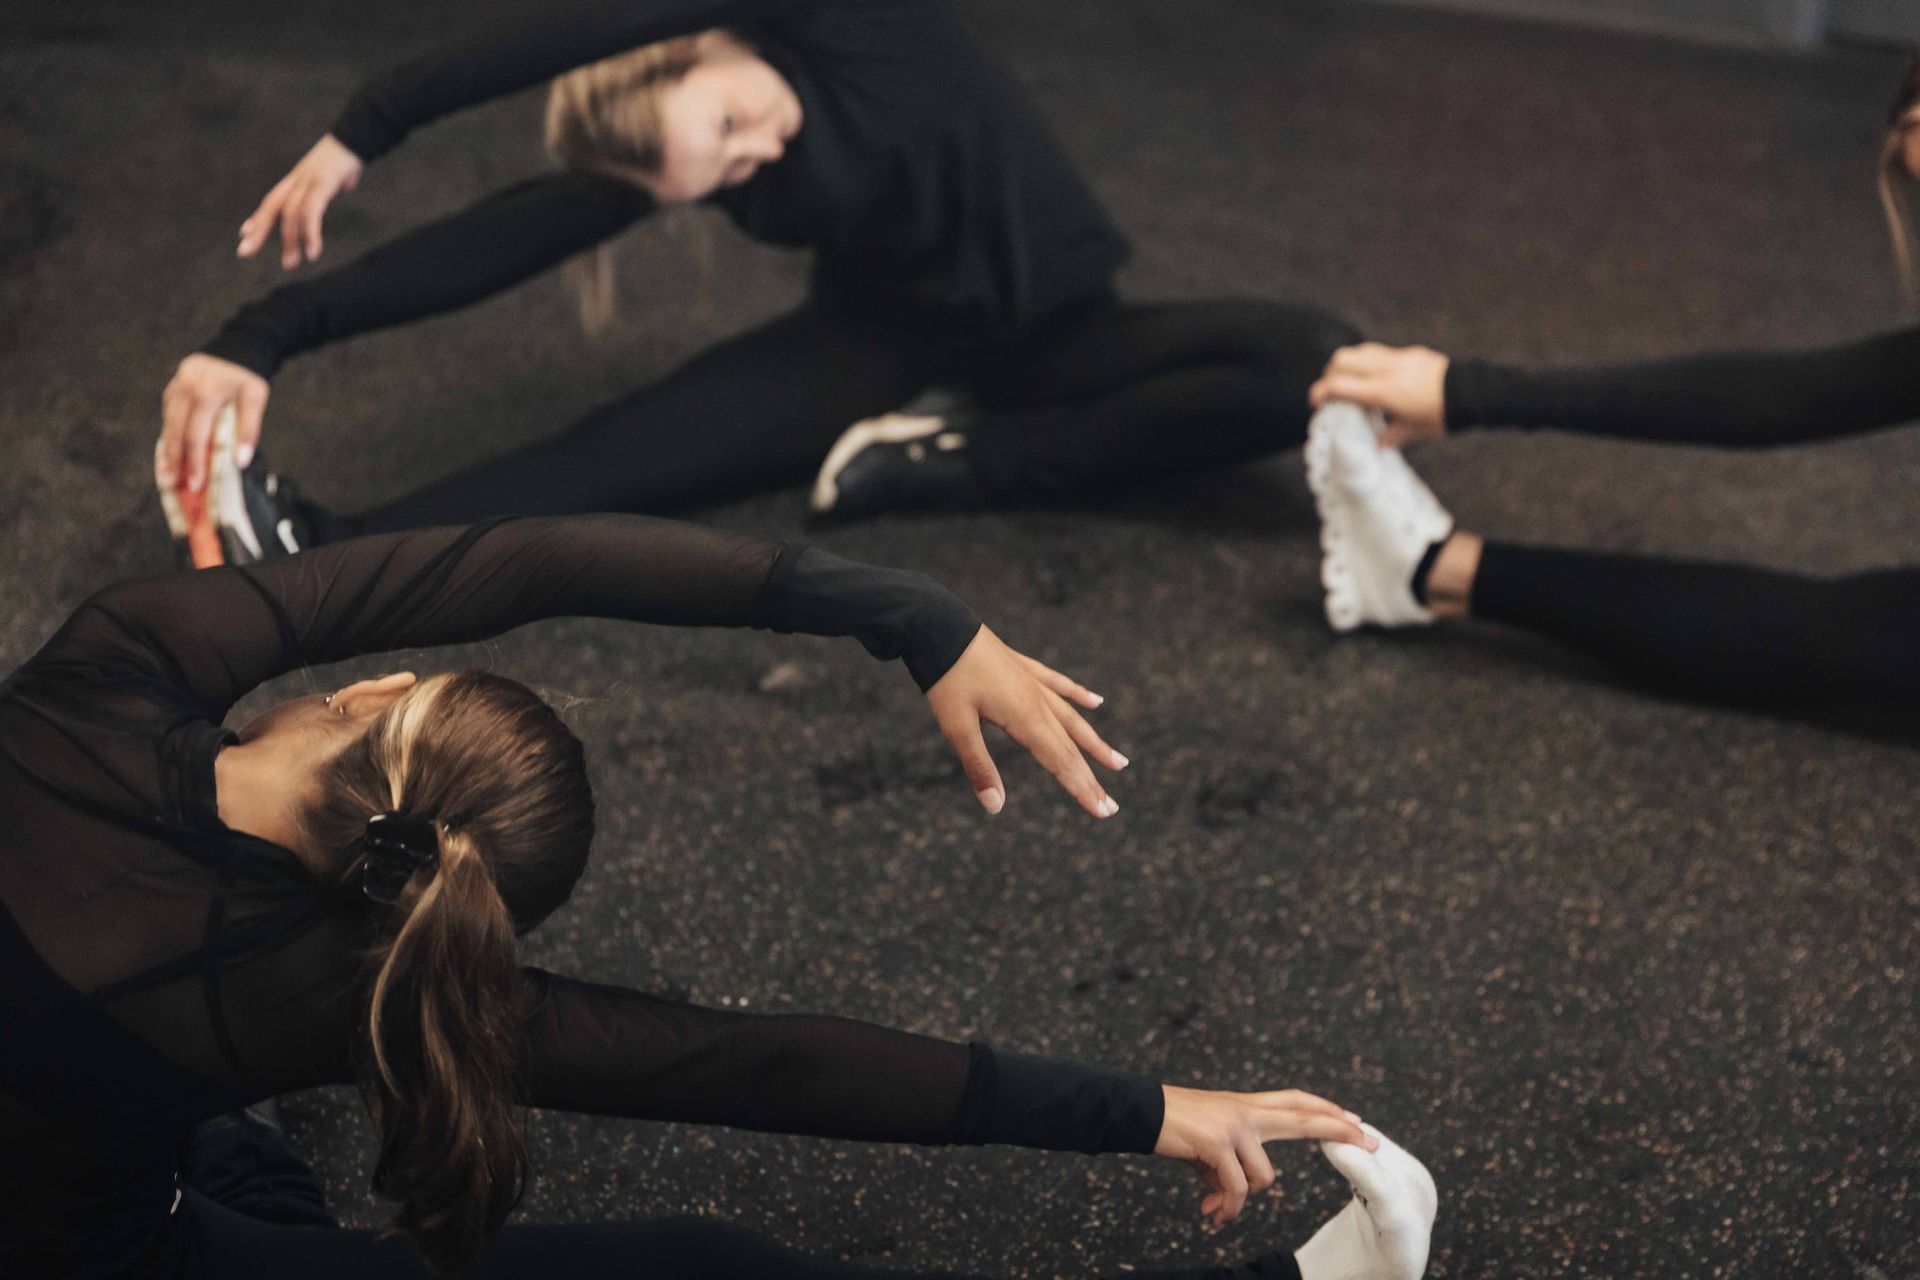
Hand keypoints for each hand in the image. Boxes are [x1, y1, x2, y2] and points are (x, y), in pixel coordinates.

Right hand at [158, 354, 269, 491]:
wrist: (235, 349)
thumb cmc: (247, 377)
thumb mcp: (255, 398)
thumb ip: (248, 429)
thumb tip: (240, 462)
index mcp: (204, 392)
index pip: (196, 435)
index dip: (194, 462)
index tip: (195, 486)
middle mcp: (184, 389)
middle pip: (175, 433)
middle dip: (175, 463)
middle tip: (174, 487)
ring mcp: (175, 389)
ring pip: (167, 426)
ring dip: (167, 452)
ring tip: (168, 477)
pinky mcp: (172, 390)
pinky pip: (167, 418)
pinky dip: (168, 437)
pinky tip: (169, 455)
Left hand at [237, 134, 363, 267]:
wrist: (359, 136)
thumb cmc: (349, 156)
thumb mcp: (335, 175)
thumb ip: (330, 186)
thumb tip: (336, 191)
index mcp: (298, 179)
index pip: (272, 200)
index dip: (258, 218)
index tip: (245, 234)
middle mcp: (298, 180)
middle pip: (271, 206)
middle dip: (258, 230)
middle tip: (244, 253)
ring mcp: (308, 180)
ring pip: (291, 214)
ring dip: (290, 241)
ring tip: (291, 264)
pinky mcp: (322, 183)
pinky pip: (311, 212)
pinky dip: (310, 234)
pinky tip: (312, 252)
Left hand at [924, 626, 1126, 818]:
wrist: (940, 626)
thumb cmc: (946, 678)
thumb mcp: (957, 726)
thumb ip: (979, 766)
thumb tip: (994, 807)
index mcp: (1025, 718)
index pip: (1060, 762)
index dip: (1081, 789)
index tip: (1103, 812)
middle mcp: (1037, 702)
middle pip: (1071, 748)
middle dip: (1092, 779)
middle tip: (1112, 807)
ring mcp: (1033, 683)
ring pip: (1073, 719)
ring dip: (1094, 743)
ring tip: (1118, 761)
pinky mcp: (1024, 668)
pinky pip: (1059, 685)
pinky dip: (1079, 695)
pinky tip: (1097, 701)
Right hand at [1155, 1086, 1374, 1229]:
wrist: (1139, 1111)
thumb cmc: (1173, 1127)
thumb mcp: (1209, 1140)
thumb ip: (1230, 1163)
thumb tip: (1228, 1203)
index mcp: (1246, 1106)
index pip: (1295, 1101)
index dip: (1324, 1109)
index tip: (1352, 1117)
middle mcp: (1246, 1112)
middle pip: (1305, 1117)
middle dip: (1340, 1130)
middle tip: (1371, 1139)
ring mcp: (1235, 1126)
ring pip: (1263, 1178)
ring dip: (1238, 1202)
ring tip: (1215, 1211)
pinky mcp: (1218, 1143)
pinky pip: (1237, 1190)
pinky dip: (1226, 1208)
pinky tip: (1210, 1215)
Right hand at [1308, 343, 1450, 447]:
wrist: (1472, 392)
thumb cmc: (1442, 415)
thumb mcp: (1413, 432)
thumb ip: (1389, 436)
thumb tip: (1376, 442)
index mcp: (1384, 391)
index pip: (1340, 386)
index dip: (1320, 392)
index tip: (1314, 402)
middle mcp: (1386, 369)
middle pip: (1342, 359)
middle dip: (1329, 374)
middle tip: (1331, 390)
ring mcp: (1397, 357)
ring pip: (1359, 350)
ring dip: (1347, 364)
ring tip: (1350, 381)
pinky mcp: (1408, 353)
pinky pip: (1378, 352)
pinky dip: (1366, 361)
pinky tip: (1373, 376)